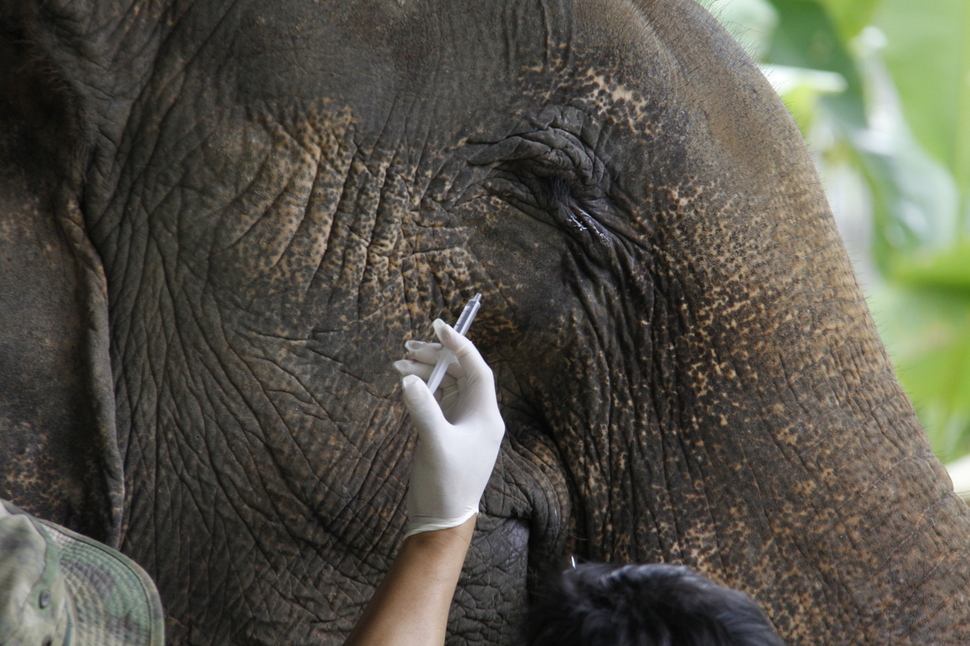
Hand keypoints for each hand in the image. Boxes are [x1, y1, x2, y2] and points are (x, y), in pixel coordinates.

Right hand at [393, 319, 504, 537]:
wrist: (442, 521)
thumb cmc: (446, 484)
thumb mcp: (434, 443)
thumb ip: (422, 408)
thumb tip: (408, 377)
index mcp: (486, 415)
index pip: (477, 368)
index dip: (460, 345)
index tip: (439, 326)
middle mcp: (478, 416)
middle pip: (460, 373)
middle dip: (435, 357)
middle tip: (408, 347)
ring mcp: (463, 424)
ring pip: (447, 385)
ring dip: (425, 371)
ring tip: (399, 363)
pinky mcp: (448, 433)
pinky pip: (438, 400)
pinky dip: (423, 389)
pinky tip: (406, 382)